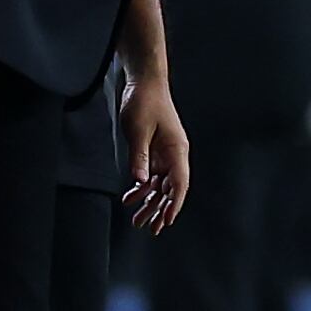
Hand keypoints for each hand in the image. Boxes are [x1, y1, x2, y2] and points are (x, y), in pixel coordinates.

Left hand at [120, 73, 189, 233]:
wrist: (144, 82)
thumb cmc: (145, 101)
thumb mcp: (138, 130)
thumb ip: (140, 157)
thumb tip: (139, 181)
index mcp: (176, 150)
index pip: (179, 183)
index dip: (174, 204)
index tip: (167, 221)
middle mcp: (174, 154)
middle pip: (170, 189)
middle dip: (161, 210)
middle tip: (151, 229)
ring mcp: (165, 153)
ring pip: (159, 185)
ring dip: (149, 202)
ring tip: (138, 220)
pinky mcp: (155, 150)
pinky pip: (150, 174)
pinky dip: (142, 187)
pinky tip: (131, 198)